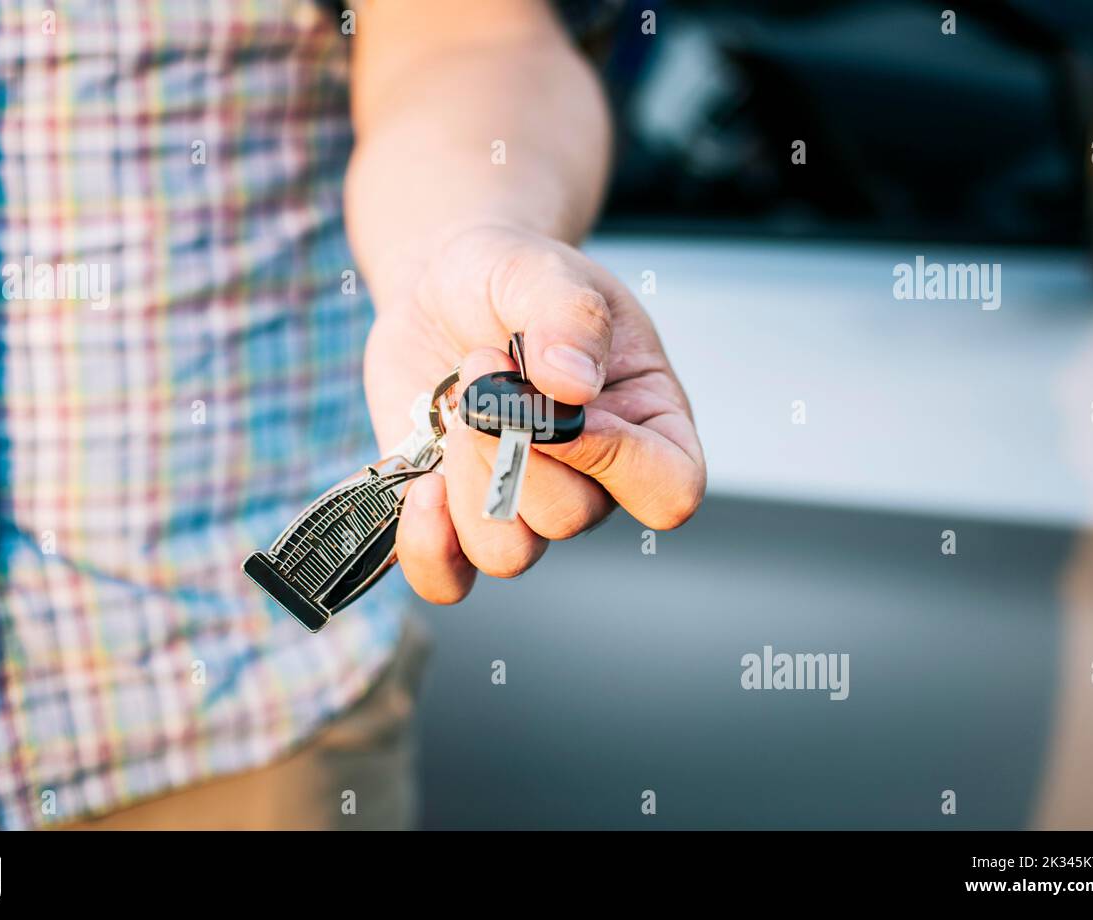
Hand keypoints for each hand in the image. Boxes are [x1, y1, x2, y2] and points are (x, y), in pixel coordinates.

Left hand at [364, 222, 704, 602]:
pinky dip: (428, 547)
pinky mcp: (454, 515)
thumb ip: (570, 315)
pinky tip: (421, 486)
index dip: (619, 463)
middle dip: (514, 443)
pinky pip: (448, 578)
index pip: (670, 491)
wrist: (441, 283)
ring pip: (510, 552)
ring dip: (470, 480)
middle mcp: (589, 478)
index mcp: (644, 423)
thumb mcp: (545, 269)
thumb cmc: (511, 276)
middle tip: (485, 360)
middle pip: (572, 517)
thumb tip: (572, 383)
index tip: (562, 403)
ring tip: (457, 403)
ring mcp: (520, 503)